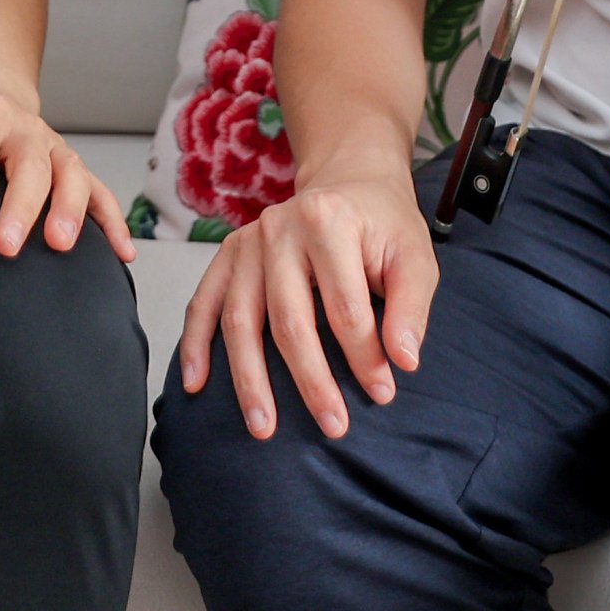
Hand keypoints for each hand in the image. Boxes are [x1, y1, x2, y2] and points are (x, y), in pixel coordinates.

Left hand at [0, 75, 135, 260]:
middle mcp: (24, 129)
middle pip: (30, 167)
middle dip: (20, 208)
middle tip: (5, 249)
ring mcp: (53, 148)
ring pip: (72, 176)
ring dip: (72, 210)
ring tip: (61, 247)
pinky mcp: (70, 168)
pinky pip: (100, 192)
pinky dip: (114, 221)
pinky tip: (123, 255)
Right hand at [175, 172, 436, 438]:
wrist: (347, 182)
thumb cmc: (383, 226)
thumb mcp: (414, 256)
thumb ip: (411, 307)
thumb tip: (404, 362)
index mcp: (329, 222)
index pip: (345, 308)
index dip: (364, 358)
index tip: (383, 394)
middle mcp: (280, 228)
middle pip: (290, 320)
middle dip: (311, 381)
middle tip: (333, 427)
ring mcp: (247, 242)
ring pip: (241, 320)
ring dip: (250, 379)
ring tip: (263, 428)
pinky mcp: (228, 254)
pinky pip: (203, 302)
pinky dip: (196, 344)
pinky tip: (195, 384)